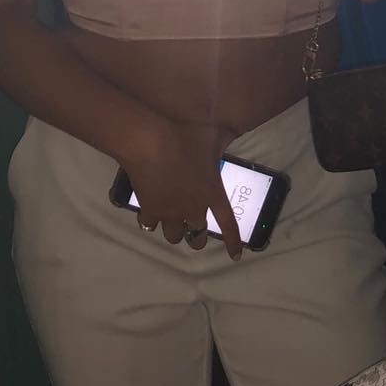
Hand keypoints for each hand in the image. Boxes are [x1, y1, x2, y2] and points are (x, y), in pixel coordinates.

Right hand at [123, 120, 242, 259]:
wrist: (149, 141)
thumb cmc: (184, 136)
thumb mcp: (213, 133)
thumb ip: (224, 137)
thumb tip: (231, 130)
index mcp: (212, 194)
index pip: (228, 224)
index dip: (233, 242)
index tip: (236, 256)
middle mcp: (193, 209)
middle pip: (196, 237)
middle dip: (196, 238)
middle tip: (194, 232)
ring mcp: (170, 212)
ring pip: (173, 236)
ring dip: (175, 231)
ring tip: (173, 222)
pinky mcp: (149, 209)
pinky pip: (149, 225)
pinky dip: (152, 221)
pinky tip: (151, 213)